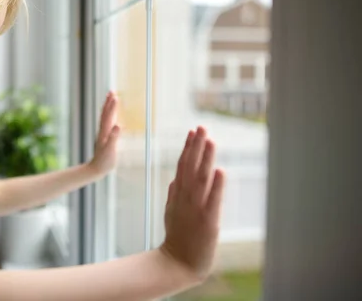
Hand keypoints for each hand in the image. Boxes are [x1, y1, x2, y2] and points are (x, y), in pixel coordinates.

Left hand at [88, 91, 119, 175]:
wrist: (96, 169)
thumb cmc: (104, 161)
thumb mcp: (110, 150)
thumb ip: (114, 137)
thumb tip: (118, 125)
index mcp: (105, 132)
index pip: (108, 116)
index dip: (112, 106)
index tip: (115, 96)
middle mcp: (103, 131)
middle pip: (105, 113)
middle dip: (109, 102)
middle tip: (112, 91)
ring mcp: (104, 133)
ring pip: (106, 117)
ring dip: (109, 107)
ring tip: (111, 98)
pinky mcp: (106, 137)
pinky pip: (109, 123)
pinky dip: (111, 116)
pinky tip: (115, 116)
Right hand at [159, 127, 225, 280]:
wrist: (178, 263)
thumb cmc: (177, 238)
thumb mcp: (171, 212)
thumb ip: (173, 195)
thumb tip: (174, 179)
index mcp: (178, 194)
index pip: (183, 166)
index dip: (188, 148)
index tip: (191, 131)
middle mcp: (186, 197)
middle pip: (191, 167)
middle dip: (196, 146)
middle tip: (201, 127)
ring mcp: (196, 208)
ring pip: (201, 178)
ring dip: (205, 158)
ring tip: (210, 140)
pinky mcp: (209, 220)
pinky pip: (213, 200)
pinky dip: (217, 185)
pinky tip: (220, 170)